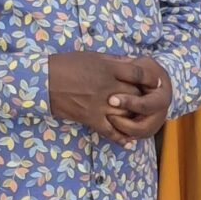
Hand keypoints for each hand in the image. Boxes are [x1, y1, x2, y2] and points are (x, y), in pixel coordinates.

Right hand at [48, 51, 169, 140]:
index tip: (156, 82)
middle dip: (144, 99)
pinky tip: (129, 143)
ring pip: (127, 115)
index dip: (150, 78)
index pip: (138, 74)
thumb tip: (132, 62)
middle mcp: (107, 87)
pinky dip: (121, 138)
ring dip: (136, 119)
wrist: (44, 81)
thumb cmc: (66, 64)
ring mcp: (100, 105)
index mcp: (108, 69)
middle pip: (135, 95)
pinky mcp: (91, 118)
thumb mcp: (92, 56)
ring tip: (143, 121)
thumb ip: (113, 61)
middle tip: (152, 102)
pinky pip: (110, 131)